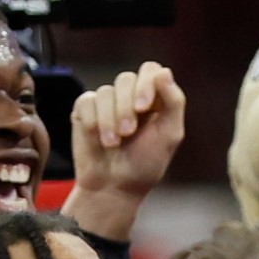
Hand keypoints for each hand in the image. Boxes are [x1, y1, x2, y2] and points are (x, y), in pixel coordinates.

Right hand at [62, 62, 186, 241]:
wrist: (113, 187)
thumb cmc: (145, 164)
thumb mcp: (169, 135)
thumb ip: (173, 102)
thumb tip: (164, 72)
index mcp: (154, 97)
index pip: (150, 70)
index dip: (146, 84)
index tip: (143, 107)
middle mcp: (129, 95)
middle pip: (125, 79)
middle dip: (125, 107)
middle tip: (128, 132)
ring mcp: (106, 102)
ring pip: (104, 92)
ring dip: (109, 120)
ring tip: (112, 144)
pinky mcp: (85, 110)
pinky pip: (86, 101)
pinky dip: (92, 121)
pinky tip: (98, 139)